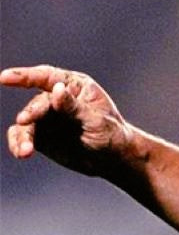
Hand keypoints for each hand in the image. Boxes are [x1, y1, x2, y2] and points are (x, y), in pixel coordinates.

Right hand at [2, 64, 132, 175]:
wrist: (111, 158)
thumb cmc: (110, 133)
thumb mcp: (96, 119)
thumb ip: (74, 106)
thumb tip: (55, 90)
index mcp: (74, 86)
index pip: (47, 77)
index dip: (25, 76)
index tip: (5, 78)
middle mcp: (57, 99)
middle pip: (37, 103)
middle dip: (31, 112)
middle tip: (26, 121)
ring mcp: (47, 118)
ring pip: (26, 123)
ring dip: (23, 135)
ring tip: (26, 150)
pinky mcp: (41, 136)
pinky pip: (24, 137)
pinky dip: (19, 144)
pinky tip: (22, 153)